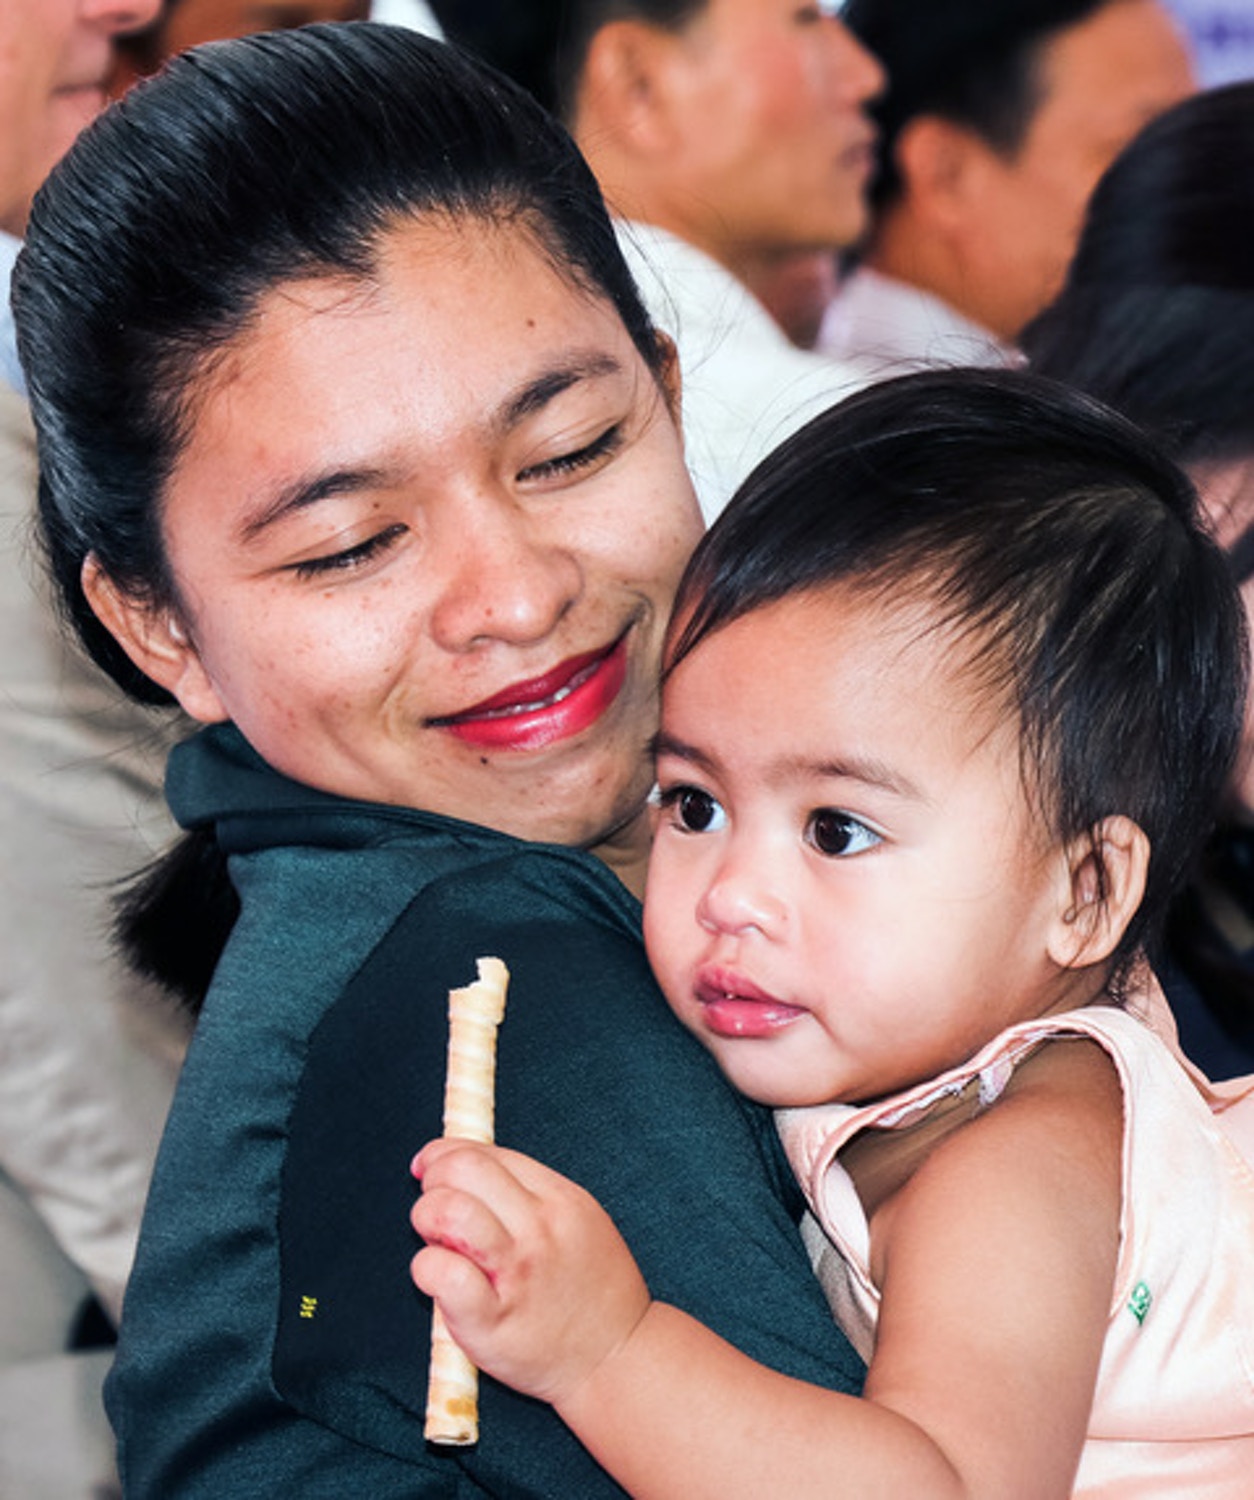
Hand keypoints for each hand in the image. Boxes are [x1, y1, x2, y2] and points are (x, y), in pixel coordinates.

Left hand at [411, 1138, 651, 1406]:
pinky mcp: (491, 1321)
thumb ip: (529, 1192)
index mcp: (560, 1199)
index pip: (486, 1154)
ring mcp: (515, 1274)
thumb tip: (465, 1165)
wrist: (616, 1358)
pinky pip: (444, 1275)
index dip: (446, 1155)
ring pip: (450, 1212)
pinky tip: (436, 1276)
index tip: (431, 1168)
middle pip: (464, 1170)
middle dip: (434, 1178)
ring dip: (427, 1217)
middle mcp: (538, 1229)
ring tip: (436, 1240)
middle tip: (434, 1205)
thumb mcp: (579, 1221)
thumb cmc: (589, 1289)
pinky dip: (427, 1268)